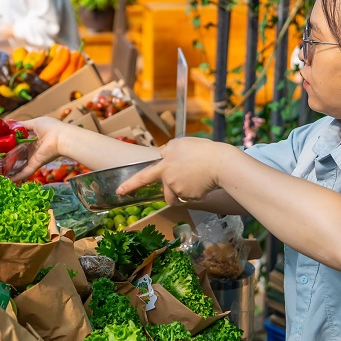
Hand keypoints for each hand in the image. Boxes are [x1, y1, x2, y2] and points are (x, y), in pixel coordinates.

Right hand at [10, 117, 68, 181]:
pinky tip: (7, 180)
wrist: (62, 137)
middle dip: (7, 157)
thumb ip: (22, 125)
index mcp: (33, 139)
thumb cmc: (51, 128)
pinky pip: (25, 172)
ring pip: (20, 165)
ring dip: (10, 169)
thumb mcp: (34, 123)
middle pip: (18, 155)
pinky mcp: (35, 164)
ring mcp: (34, 158)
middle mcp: (33, 149)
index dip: (9, 144)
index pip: (19, 143)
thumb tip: (9, 123)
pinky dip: (17, 177)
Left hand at [117, 137, 234, 203]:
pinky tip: (206, 182)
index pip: (143, 176)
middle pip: (167, 192)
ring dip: (187, 191)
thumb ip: (169, 150)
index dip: (130, 185)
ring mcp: (179, 189)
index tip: (120, 191)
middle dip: (172, 194)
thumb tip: (163, 154)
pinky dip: (199, 191)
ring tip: (200, 179)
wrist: (220, 163)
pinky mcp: (191, 197)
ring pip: (180, 195)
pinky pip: (193, 197)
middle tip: (186, 185)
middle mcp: (169, 179)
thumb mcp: (182, 143)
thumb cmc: (202, 150)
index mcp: (164, 165)